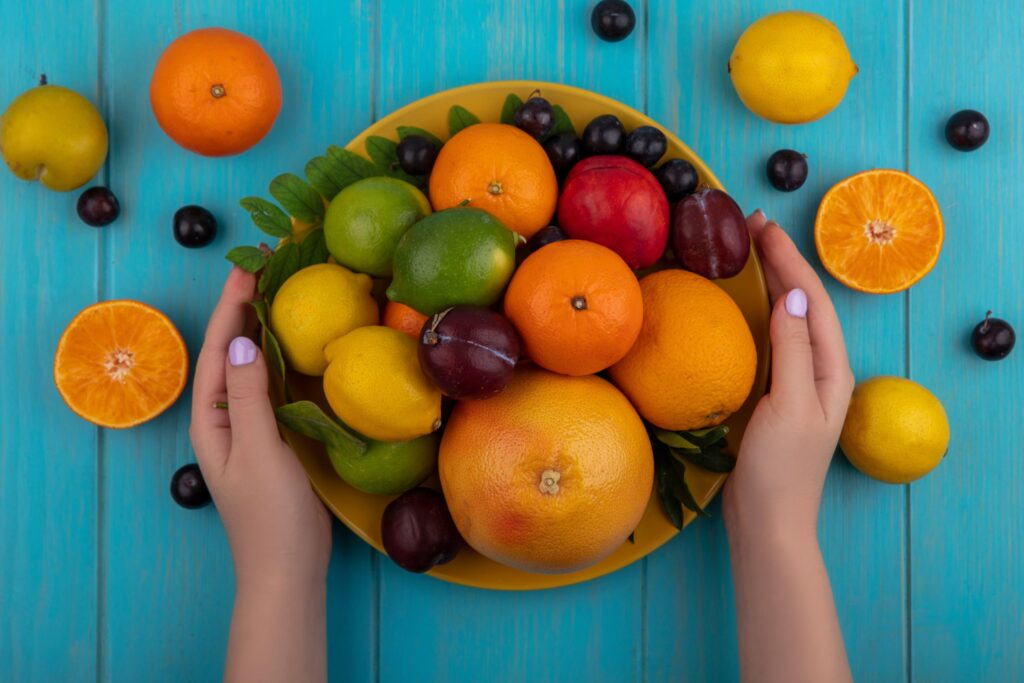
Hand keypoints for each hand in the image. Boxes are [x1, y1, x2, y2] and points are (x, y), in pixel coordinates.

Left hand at [189, 267, 331, 589]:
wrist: (288, 572)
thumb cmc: (271, 516)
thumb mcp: (259, 451)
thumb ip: (248, 396)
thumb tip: (240, 340)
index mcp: (212, 421)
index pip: (215, 351)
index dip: (230, 307)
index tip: (248, 267)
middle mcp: (224, 420)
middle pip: (228, 353)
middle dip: (242, 310)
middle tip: (266, 267)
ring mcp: (248, 431)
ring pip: (249, 368)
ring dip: (260, 330)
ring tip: (278, 293)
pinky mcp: (272, 441)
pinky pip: (269, 388)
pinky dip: (279, 360)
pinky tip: (294, 348)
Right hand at [723, 211, 854, 539]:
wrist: (767, 522)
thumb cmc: (780, 470)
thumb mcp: (789, 406)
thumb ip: (793, 351)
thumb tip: (794, 296)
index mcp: (830, 370)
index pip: (812, 301)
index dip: (789, 260)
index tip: (762, 226)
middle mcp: (818, 370)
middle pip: (802, 304)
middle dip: (780, 262)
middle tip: (750, 225)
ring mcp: (794, 382)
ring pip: (785, 319)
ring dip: (768, 283)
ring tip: (746, 251)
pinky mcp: (771, 394)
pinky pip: (766, 340)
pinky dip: (753, 313)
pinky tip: (738, 304)